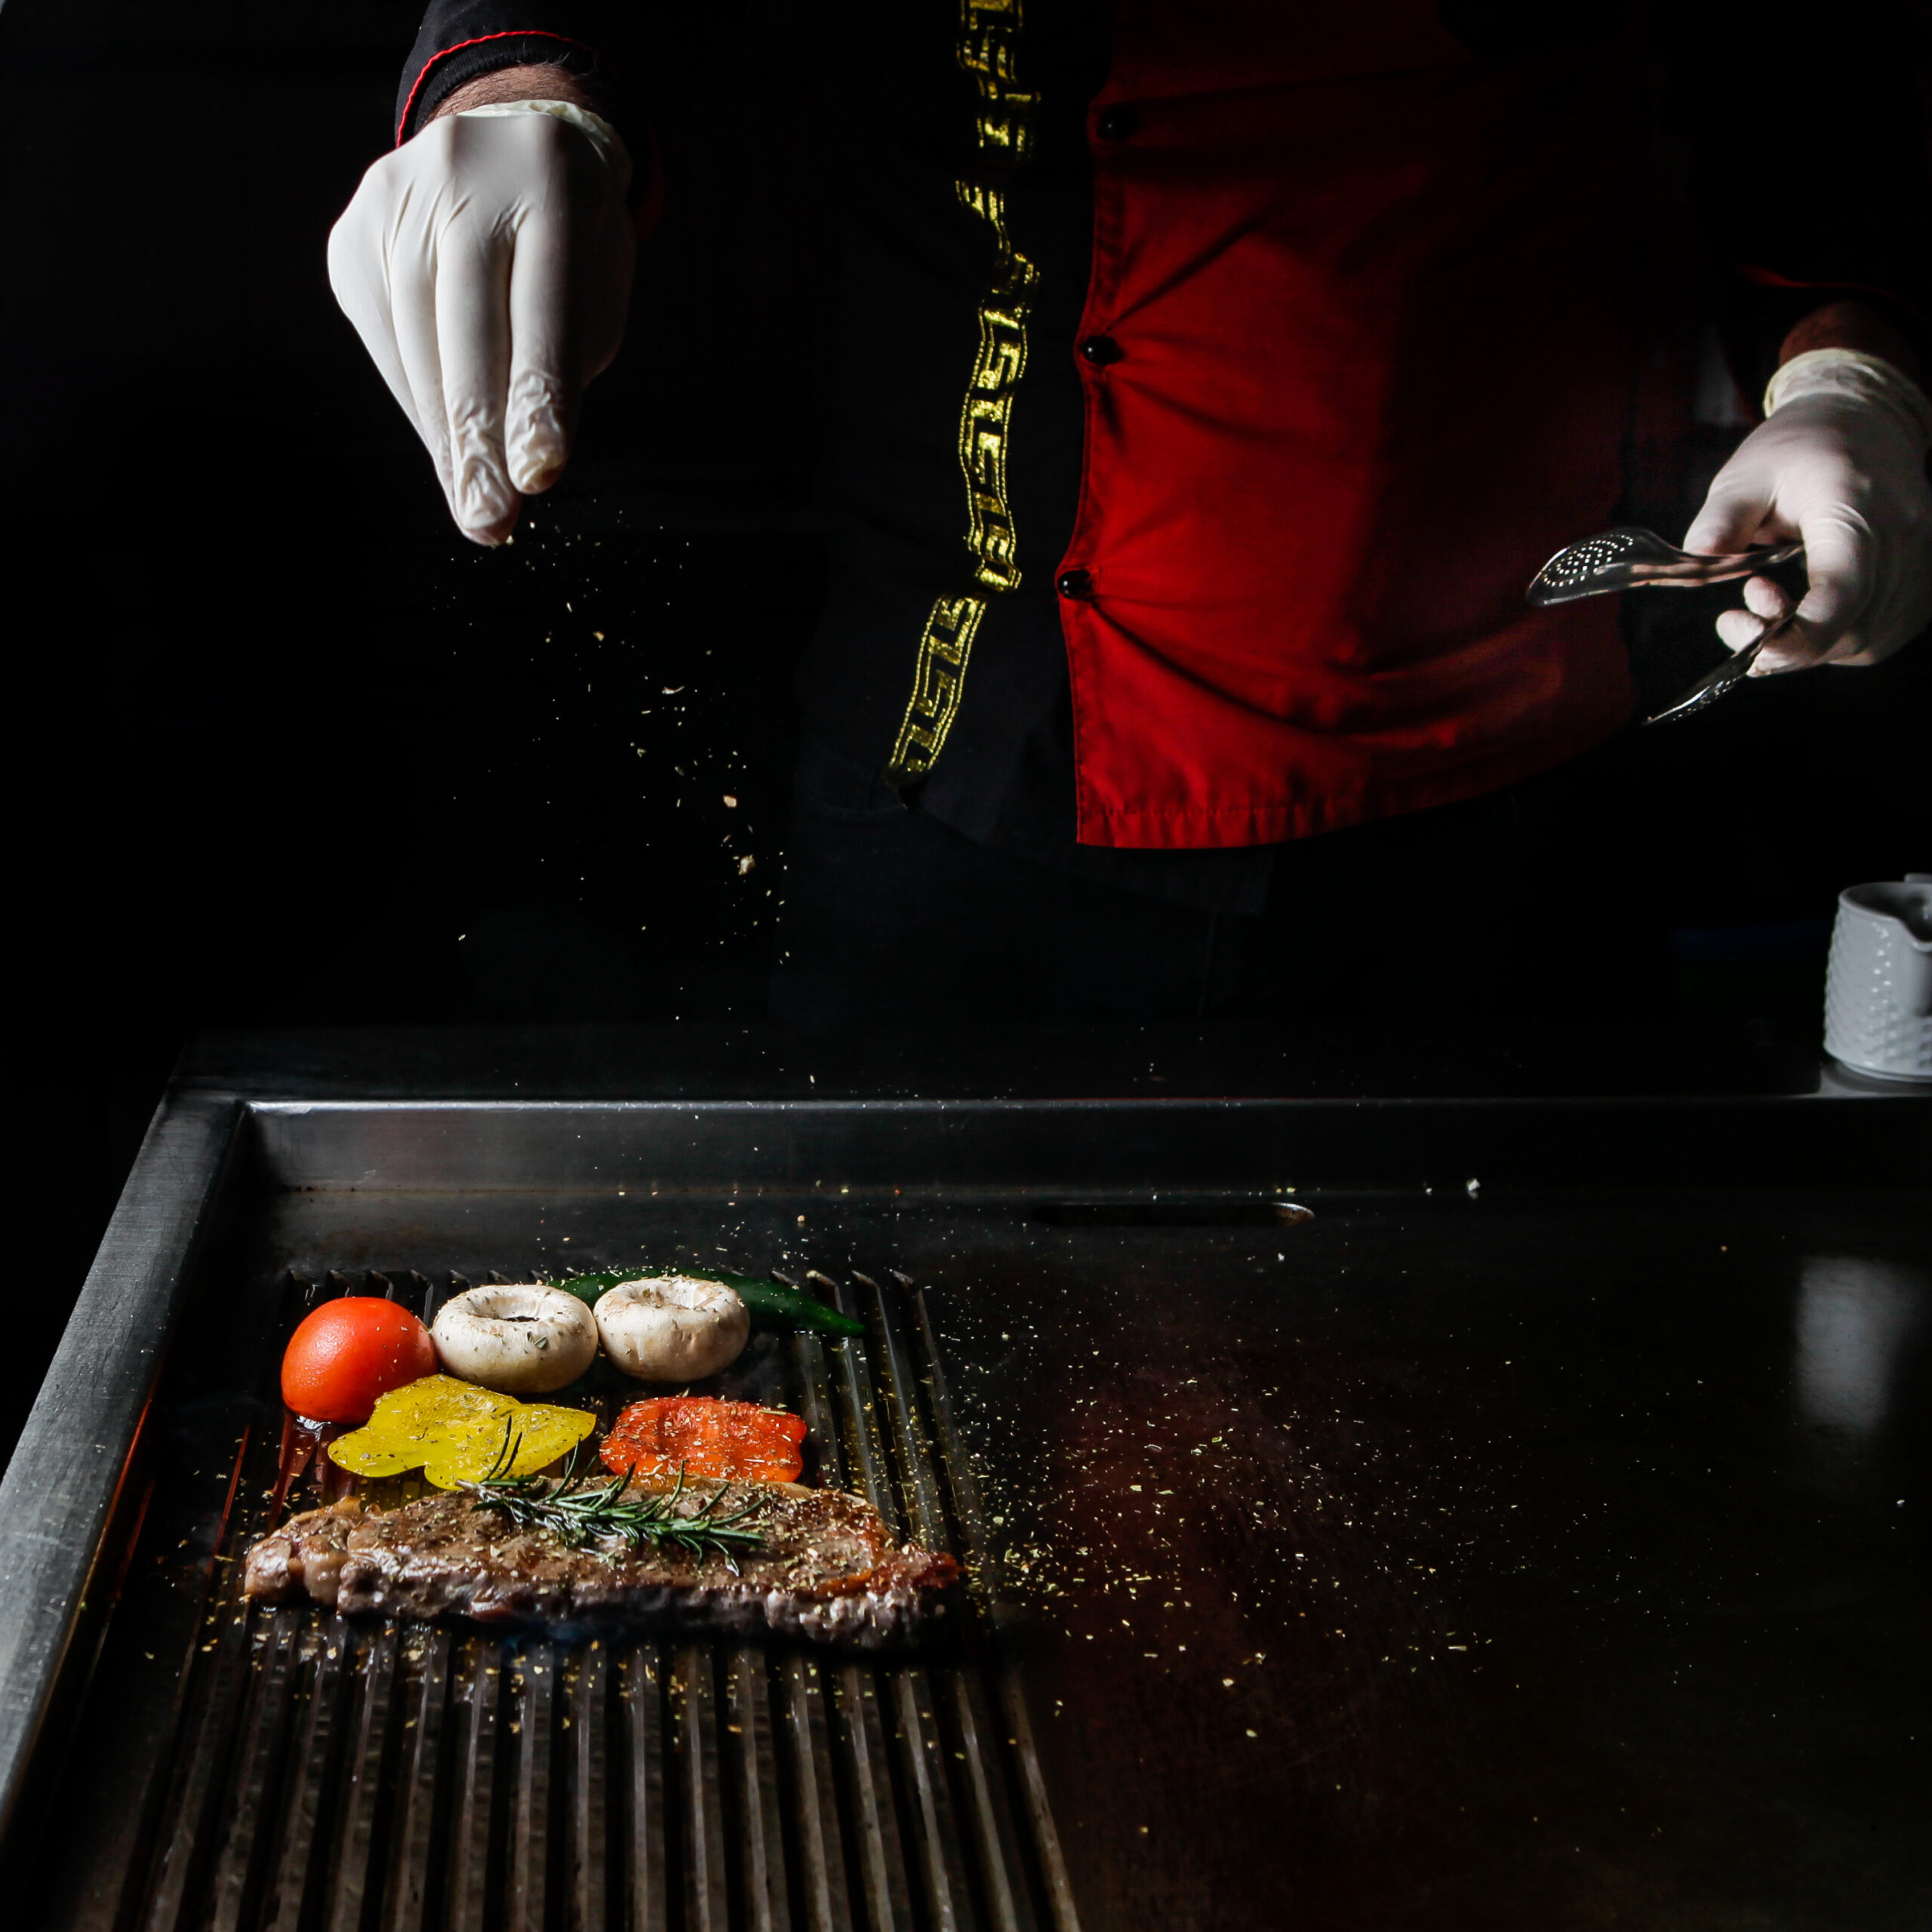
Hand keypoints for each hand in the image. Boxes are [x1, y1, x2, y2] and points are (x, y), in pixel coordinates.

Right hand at [327, 107, 634, 544]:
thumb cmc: (567, 247)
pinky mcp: (353, 233)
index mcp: (550, 184)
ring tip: (475, 506)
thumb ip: (562, 364)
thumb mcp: (593, 290)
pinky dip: (418, 400)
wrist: (509, 149)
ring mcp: (395, 198)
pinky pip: (384, 337)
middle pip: (466, 330)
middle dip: (480, 437)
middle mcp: (464, 177)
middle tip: (491, 520)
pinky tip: (448, 447)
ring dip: (446, 437)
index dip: (539, 397)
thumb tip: (516, 469)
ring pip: (415, 340)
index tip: (539, 475)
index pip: (544, 309)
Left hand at [1682, 354, 1931, 672]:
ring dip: (1806, 643)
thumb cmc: (1803, 448)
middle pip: (1848, 629)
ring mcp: (1918, 566)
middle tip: (1740, 609)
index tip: (1736, 623)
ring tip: (1771, 599)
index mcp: (1856, 510)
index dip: (1791, 635)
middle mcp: (1900, 540)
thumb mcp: (1748, 473)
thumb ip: (1721, 521)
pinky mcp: (1919, 586)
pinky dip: (1834, 640)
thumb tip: (1696, 560)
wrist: (1865, 421)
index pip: (1840, 593)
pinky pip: (1877, 635)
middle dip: (1783, 641)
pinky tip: (1805, 613)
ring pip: (1862, 642)